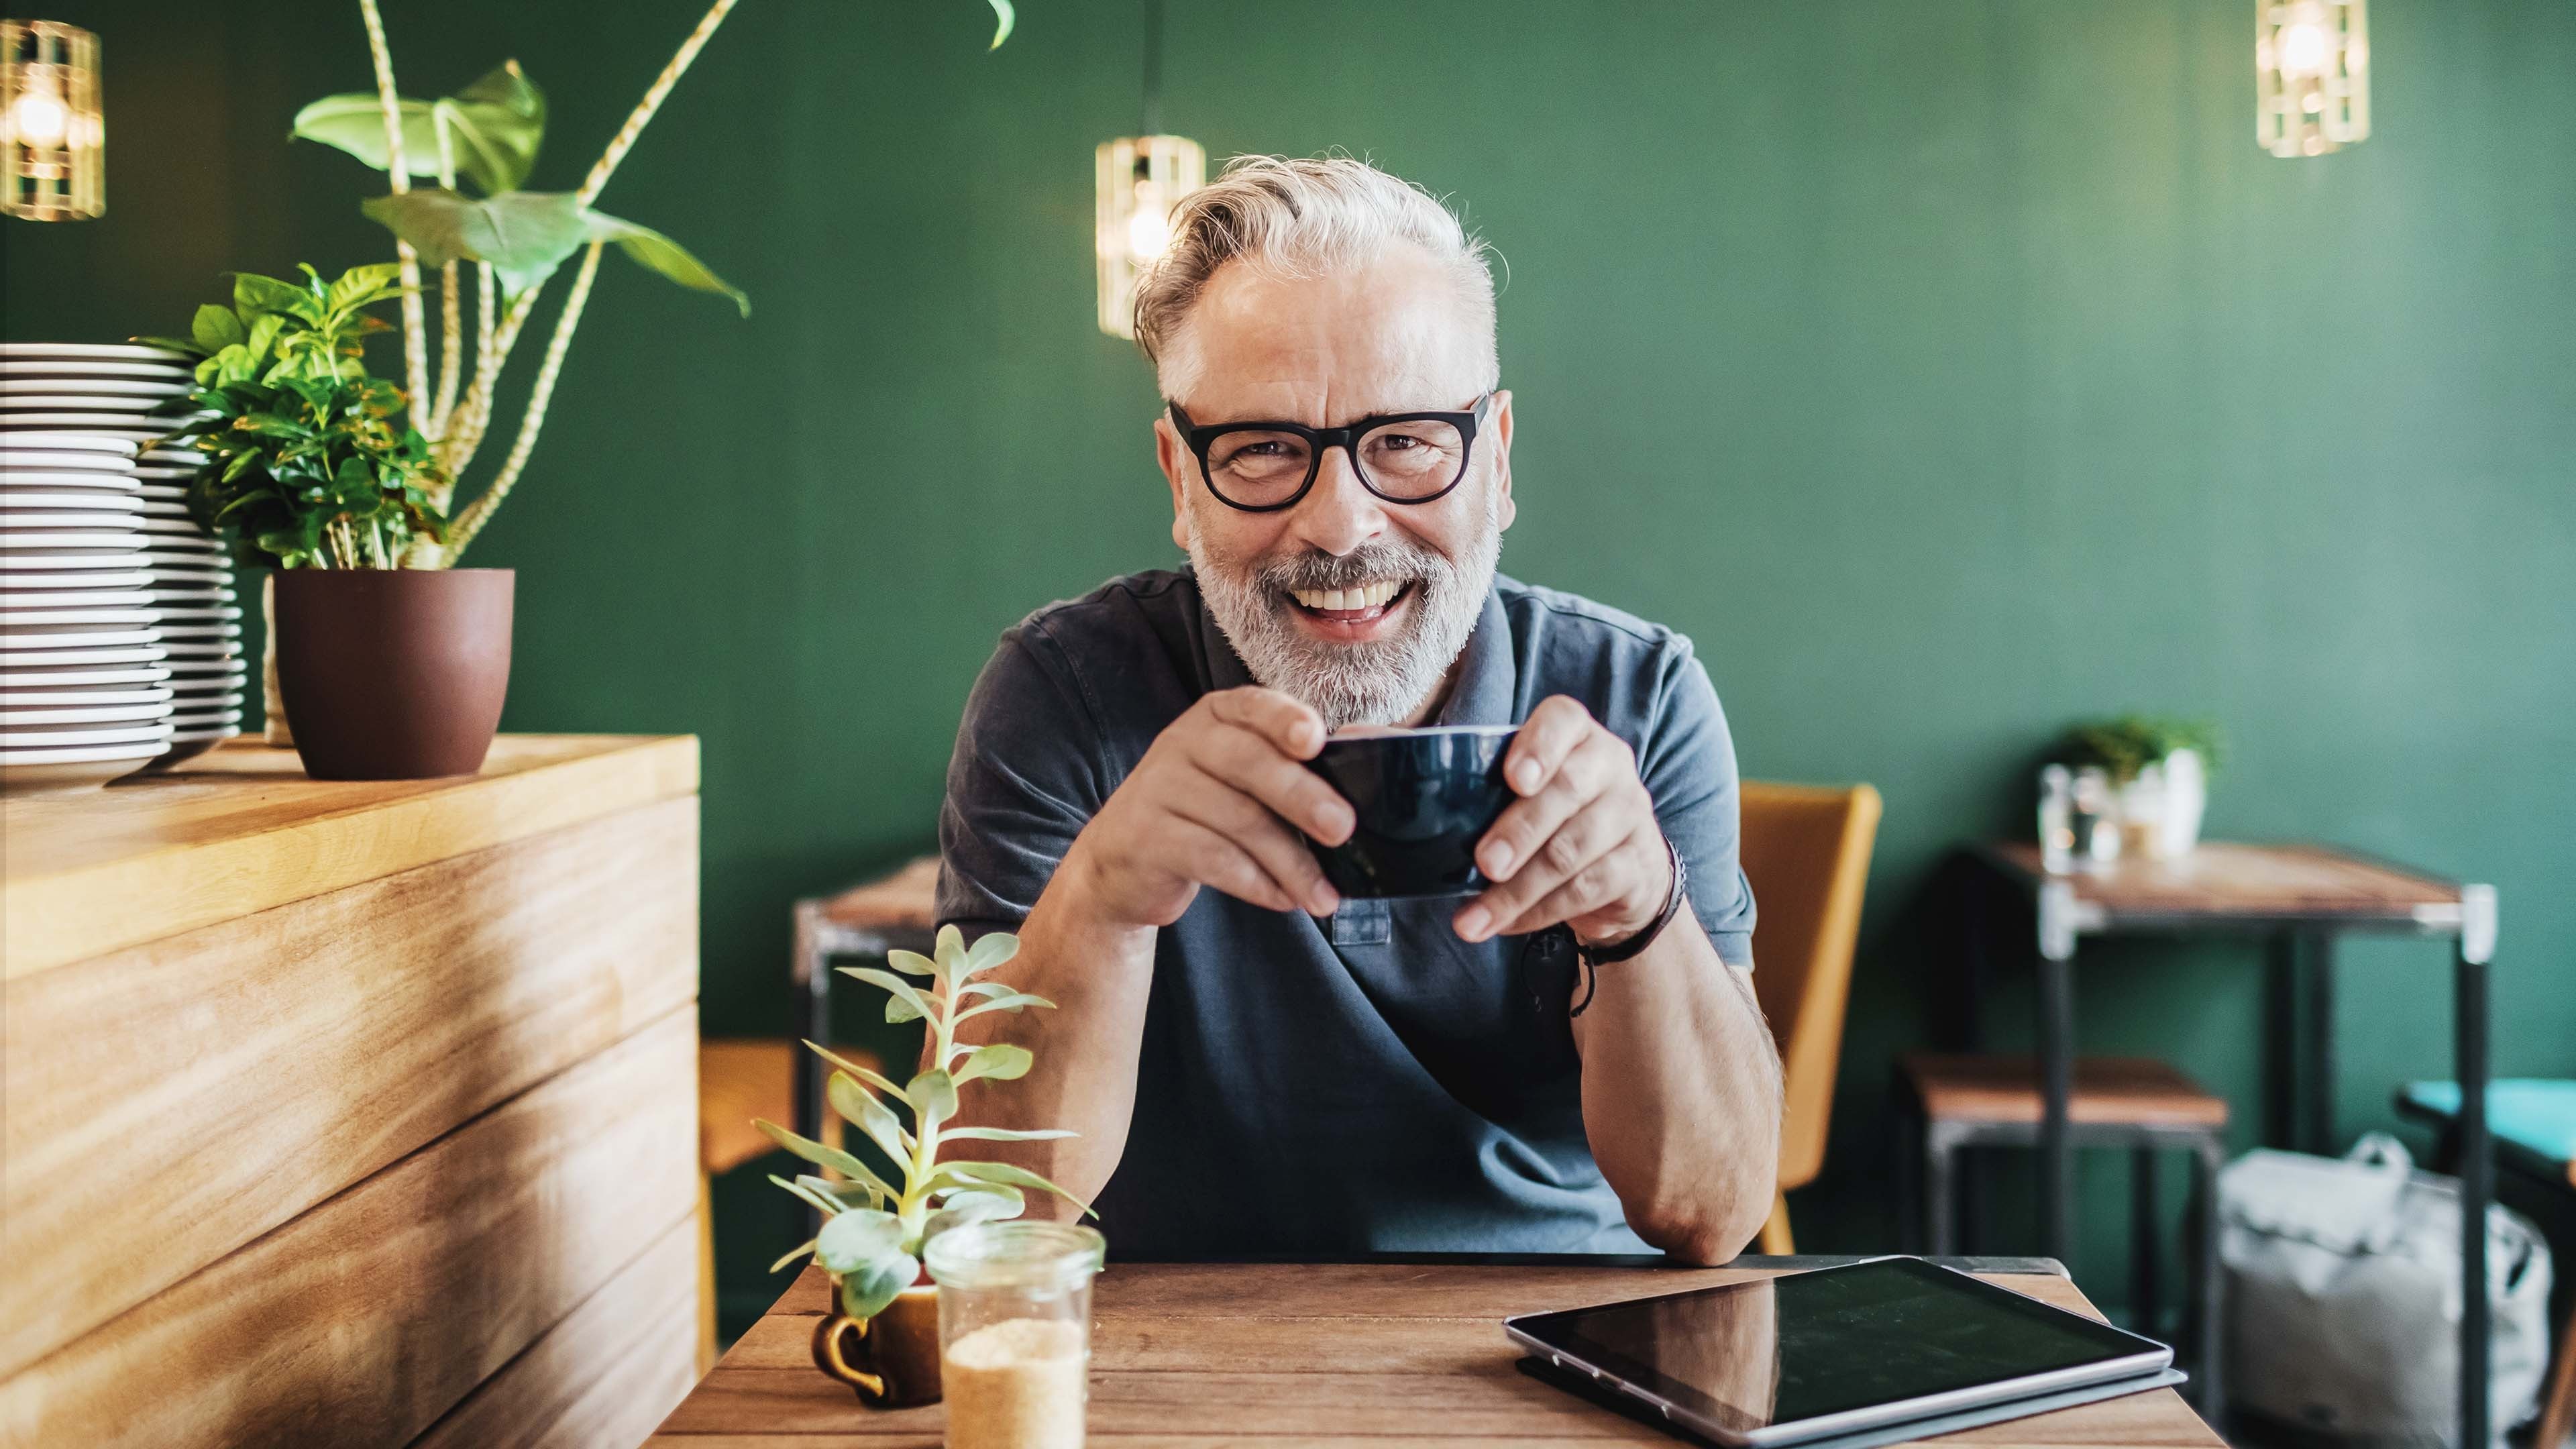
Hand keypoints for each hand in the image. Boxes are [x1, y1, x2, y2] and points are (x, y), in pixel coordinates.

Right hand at [1066, 687, 1352, 927]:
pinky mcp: (1144, 836)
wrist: (1122, 860)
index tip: (1316, 741)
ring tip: (1323, 895)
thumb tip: (1360, 775)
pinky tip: (1283, 899)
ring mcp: (1157, 786)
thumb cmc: (1204, 814)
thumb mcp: (1240, 781)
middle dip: (1302, 797)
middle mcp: (1182, 741)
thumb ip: (1289, 770)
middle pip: (1249, 763)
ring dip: (1291, 862)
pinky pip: (1212, 858)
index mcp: (1216, 716)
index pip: (1253, 706)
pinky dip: (1256, 883)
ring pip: (1238, 820)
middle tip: (1343, 829)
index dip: (1285, 719)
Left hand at [1454, 695, 1673, 945]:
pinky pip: (1586, 890)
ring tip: (1474, 918)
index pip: (1564, 720)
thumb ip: (1457, 767)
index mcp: (1576, 736)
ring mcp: (1630, 816)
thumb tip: (1367, 740)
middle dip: (1521, 830)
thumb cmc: (1549, 815)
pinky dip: (1538, 913)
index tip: (1513, 779)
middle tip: (1485, 863)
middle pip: (1568, 791)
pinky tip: (1504, 925)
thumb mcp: (1517, 785)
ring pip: (1573, 851)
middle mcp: (1610, 767)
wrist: (1626, 870)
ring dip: (1519, 890)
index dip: (1539, 746)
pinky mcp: (1638, 865)